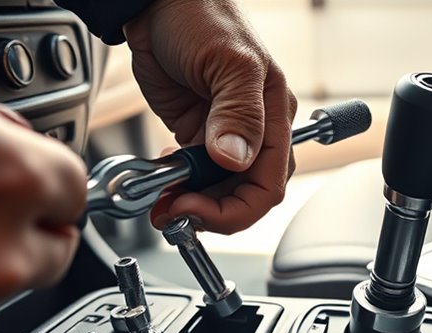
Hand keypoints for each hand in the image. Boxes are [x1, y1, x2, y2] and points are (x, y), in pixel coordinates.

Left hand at [124, 0, 296, 234]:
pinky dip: (179, 186)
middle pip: (244, 195)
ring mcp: (226, 135)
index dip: (235, 208)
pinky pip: (196, 175)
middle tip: (175, 212)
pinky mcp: (199, 133)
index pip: (268, 185)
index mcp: (274, 116)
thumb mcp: (229, 62)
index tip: (197, 208)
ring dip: (191, 203)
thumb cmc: (200, 14)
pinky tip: (163, 180)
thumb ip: (238, 114)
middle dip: (211, 212)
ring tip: (162, 200)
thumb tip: (236, 159)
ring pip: (219, 191)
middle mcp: (255, 131)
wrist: (157, 2)